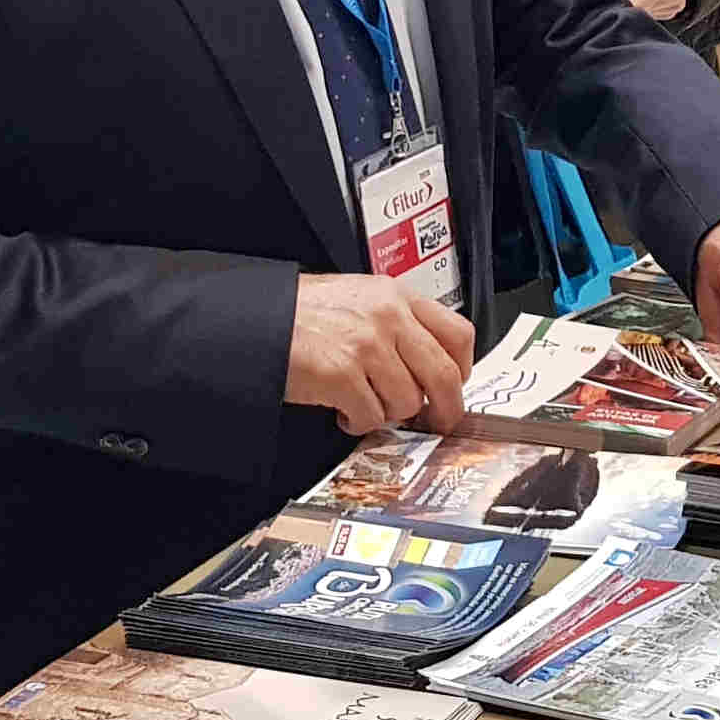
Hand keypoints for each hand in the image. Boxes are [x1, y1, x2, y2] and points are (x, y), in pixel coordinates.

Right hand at [286, 271, 475, 435]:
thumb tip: (427, 366)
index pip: (458, 334)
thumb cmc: (302, 312)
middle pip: (444, 375)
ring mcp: (366, 345)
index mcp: (397, 296)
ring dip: (388, 414)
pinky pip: (371, 416)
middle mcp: (388, 317)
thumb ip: (397, 323)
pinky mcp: (341, 374)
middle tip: (437, 423)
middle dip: (446, 410)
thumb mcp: (360, 298)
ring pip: (407, 402)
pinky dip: (358, 423)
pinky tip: (343, 412)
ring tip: (364, 404)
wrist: (256, 318)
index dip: (463, 370)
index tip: (454, 387)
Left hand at [606, 0, 691, 20]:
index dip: (617, 3)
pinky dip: (641, 1)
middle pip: (638, 13)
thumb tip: (610, 1)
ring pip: (641, 14)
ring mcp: (674, 5)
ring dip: (633, 1)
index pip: (634, 6)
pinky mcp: (672, 8)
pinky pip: (649, 12)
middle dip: (624, 1)